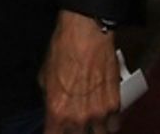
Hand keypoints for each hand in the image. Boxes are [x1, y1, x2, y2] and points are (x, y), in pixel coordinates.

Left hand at [39, 9, 119, 133]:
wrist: (86, 34)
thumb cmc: (63, 50)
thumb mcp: (44, 75)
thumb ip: (49, 98)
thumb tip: (52, 107)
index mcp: (58, 109)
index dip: (52, 132)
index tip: (53, 129)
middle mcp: (79, 116)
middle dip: (72, 131)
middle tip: (69, 123)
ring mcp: (99, 113)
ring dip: (91, 129)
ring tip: (86, 120)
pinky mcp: (115, 106)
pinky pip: (112, 125)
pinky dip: (107, 123)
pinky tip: (100, 115)